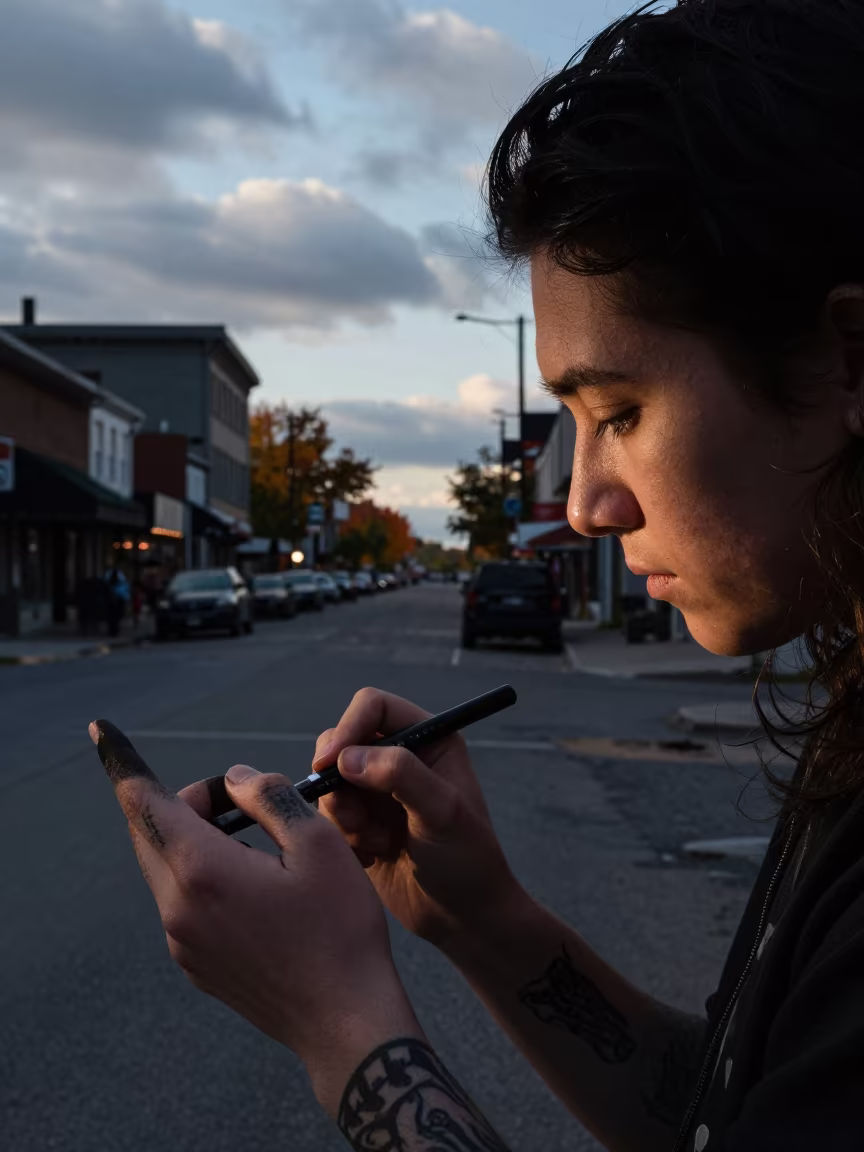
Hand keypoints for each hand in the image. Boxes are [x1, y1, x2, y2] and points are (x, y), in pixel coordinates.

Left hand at [89, 719, 420, 1104]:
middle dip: (182, 802)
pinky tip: (256, 887)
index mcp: (203, 871)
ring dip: (194, 840)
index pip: (145, 804)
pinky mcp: (196, 964)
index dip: (123, 765)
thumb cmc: (340, 927)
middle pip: (150, 834)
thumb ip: (271, 797)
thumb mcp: (320, 843)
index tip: (104, 732)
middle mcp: (178, 908)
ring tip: (256, 842)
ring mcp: (182, 942)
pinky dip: (202, 877)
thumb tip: (236, 777)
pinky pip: (181, 904)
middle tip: (237, 798)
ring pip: (166, 869)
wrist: (344, 1019)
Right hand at [314, 689, 520, 949]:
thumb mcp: (442, 813)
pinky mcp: (360, 820)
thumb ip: (401, 775)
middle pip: (340, 740)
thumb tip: (348, 757)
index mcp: (429, 737)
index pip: (373, 707)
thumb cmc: (468, 860)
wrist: (463, 917)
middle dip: (340, 780)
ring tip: (378, 843)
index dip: (347, 727)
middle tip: (356, 818)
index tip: (328, 762)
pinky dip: (342, 836)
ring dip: (345, 814)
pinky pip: (327, 814)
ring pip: (330, 781)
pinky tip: (374, 857)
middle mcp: (400, 756)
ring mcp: (377, 789)